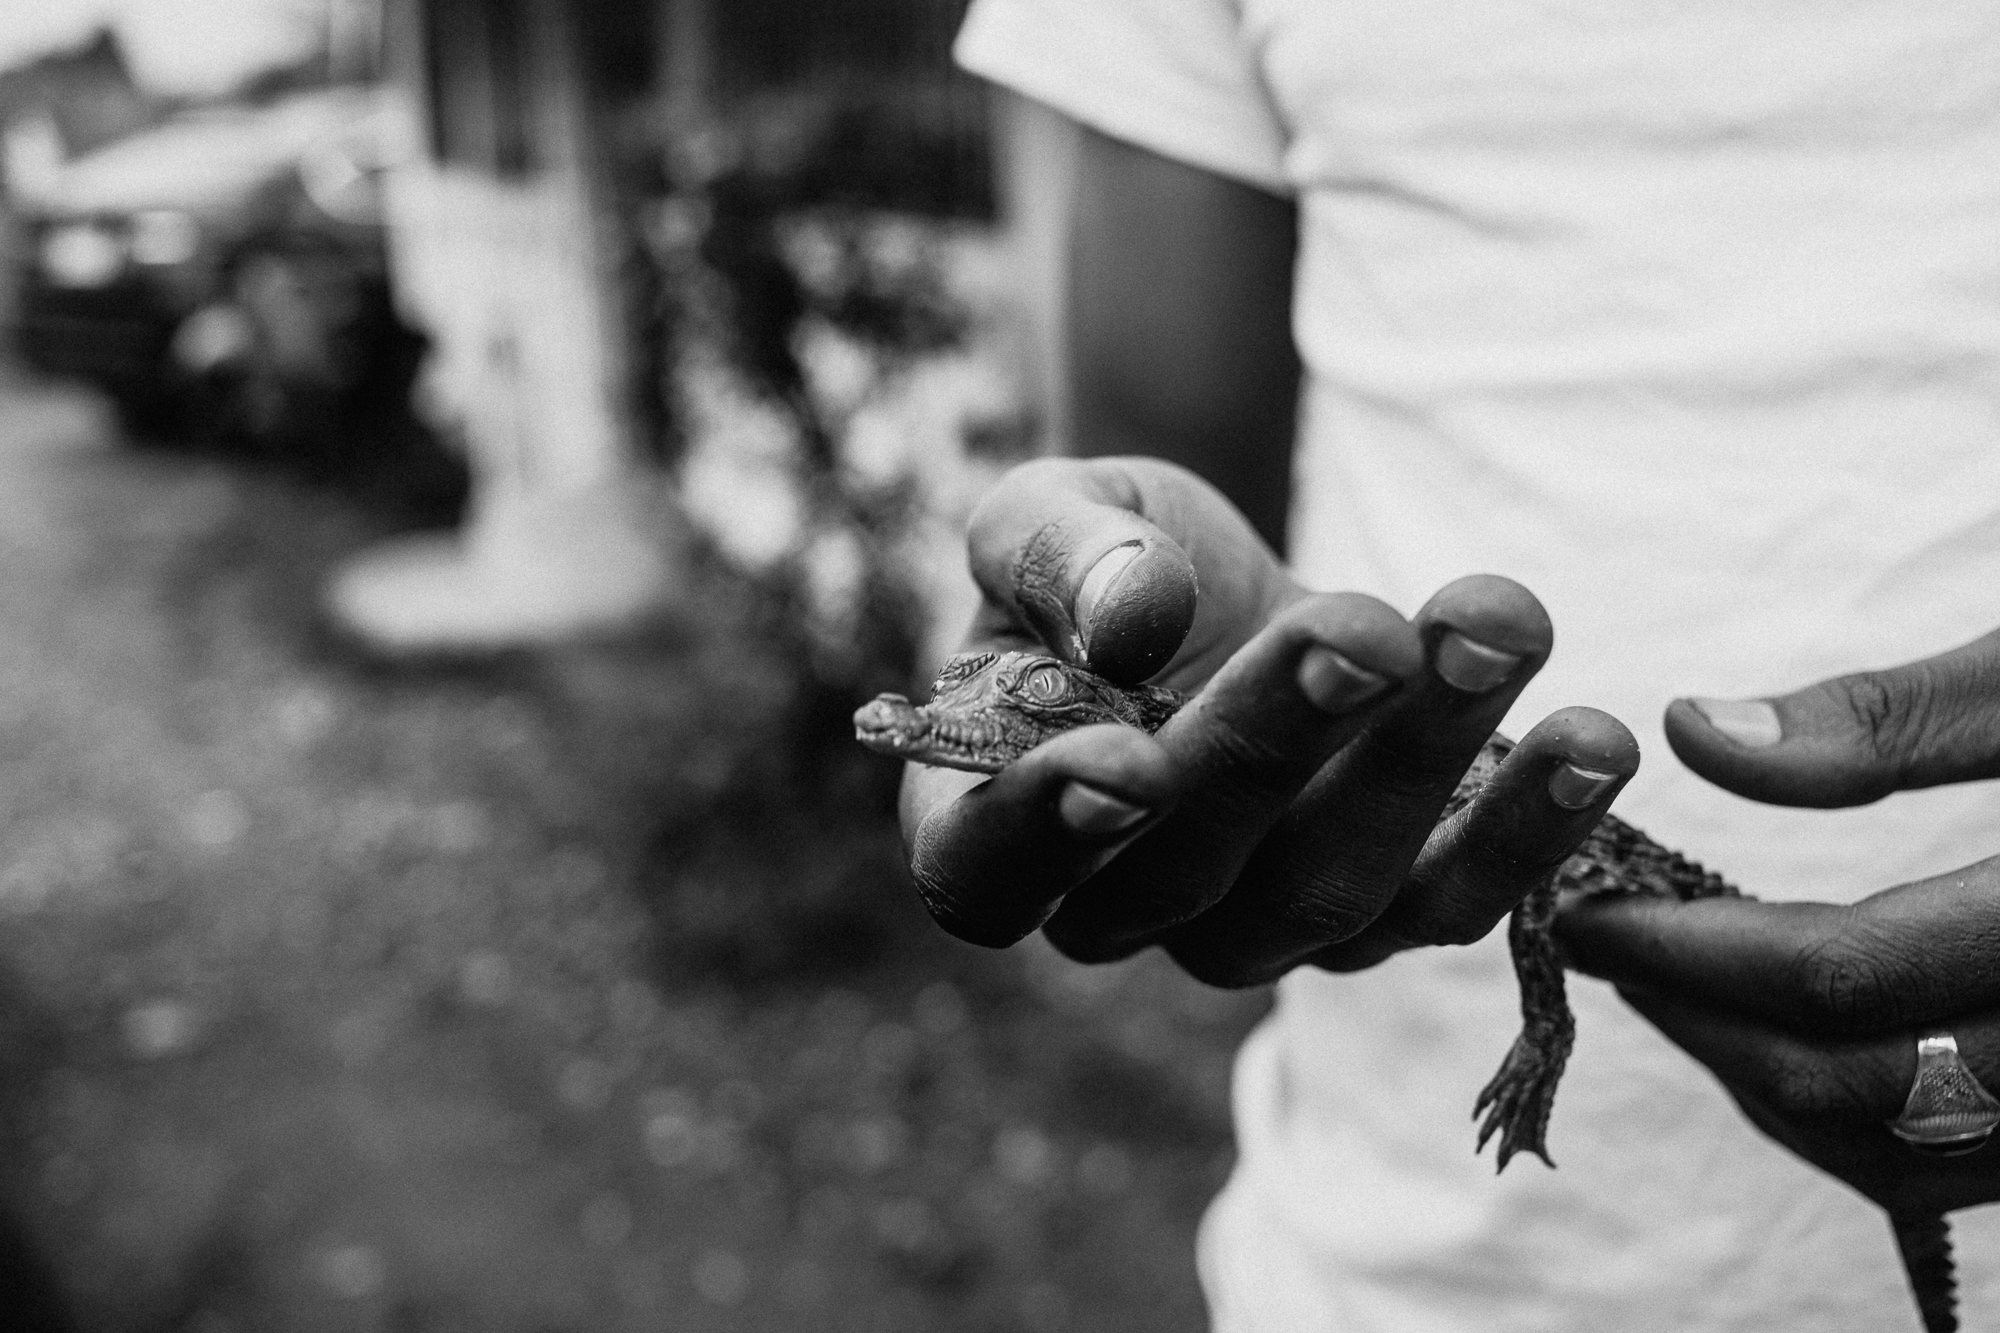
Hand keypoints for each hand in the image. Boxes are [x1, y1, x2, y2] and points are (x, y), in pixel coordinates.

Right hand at [900, 455, 1639, 983]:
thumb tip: (1131, 620)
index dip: (1047, 835)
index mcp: (984, 820)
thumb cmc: (1102, 555)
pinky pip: (1449, 907)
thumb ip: (1053, 552)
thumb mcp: (1051, 509)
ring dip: (1420, 764)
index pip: (986, 872)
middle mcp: (1116, 905)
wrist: (1214, 585)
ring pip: (1329, 896)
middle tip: (1361, 632)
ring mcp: (1253, 927)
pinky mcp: (1378, 917)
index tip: (1129, 761)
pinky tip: (1592, 738)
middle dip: (1279, 746)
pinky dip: (1529, 828)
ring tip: (1498, 627)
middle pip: (1183, 878)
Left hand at [1557, 631, 1999, 1214]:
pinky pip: (1962, 1158)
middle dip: (1705, 1026)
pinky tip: (1795, 1029)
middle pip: (1864, 1092)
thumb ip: (1890, 723)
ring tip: (1679, 988)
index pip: (1849, 977)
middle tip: (1608, 950)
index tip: (1587, 907)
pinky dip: (1859, 1112)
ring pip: (1910, 1153)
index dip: (1691, 948)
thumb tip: (1694, 732)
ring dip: (1768, 1082)